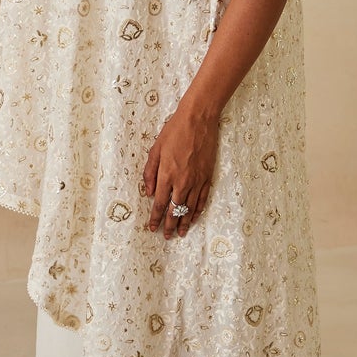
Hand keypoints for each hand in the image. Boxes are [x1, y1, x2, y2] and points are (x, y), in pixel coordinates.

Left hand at [142, 102, 218, 236]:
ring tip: (180, 233)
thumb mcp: (155, 150)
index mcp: (166, 175)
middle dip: (170, 225)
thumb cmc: (174, 131)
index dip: (156, 218)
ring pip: (190, 208)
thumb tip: (148, 192)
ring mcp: (196, 180)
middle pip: (175, 210)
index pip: (160, 203)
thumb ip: (150, 173)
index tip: (152, 228)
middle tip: (167, 236)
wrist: (198, 120)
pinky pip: (202, 199)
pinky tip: (194, 217)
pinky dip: (198, 210)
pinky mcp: (207, 176)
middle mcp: (182, 181)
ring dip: (184, 222)